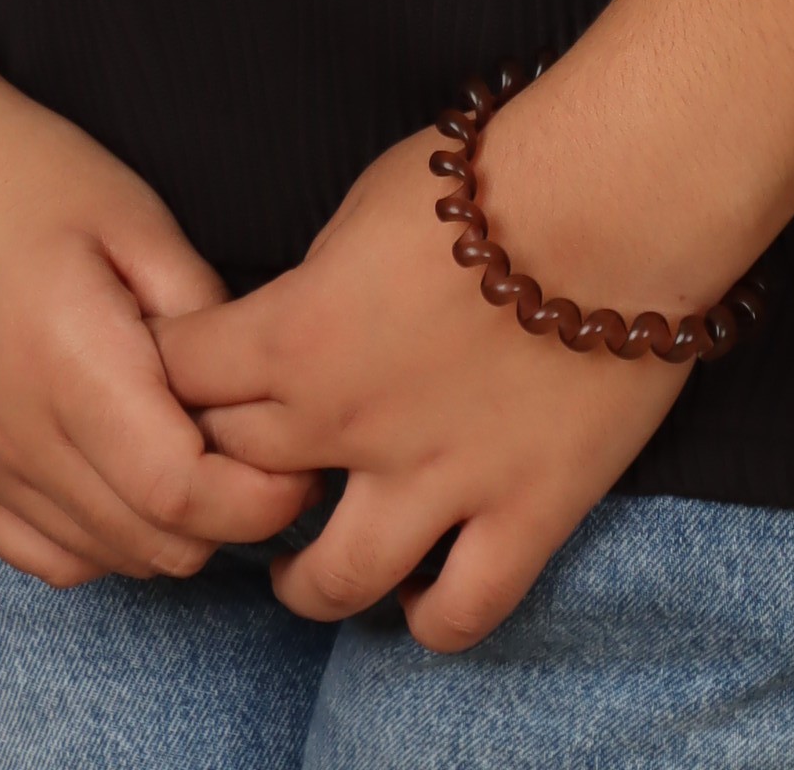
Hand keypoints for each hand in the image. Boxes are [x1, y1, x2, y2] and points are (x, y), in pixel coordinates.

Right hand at [0, 60, 316, 585]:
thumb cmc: (13, 169)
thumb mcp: (132, 213)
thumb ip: (200, 308)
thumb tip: (249, 386)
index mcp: (72, 368)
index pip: (186, 497)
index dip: (260, 500)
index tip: (299, 462)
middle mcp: (17, 437)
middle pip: (153, 543)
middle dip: (229, 518)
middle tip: (258, 455)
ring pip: (101, 559)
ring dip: (165, 532)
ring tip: (192, 460)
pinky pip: (36, 555)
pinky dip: (95, 542)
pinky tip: (118, 482)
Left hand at [155, 107, 703, 653]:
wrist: (617, 195)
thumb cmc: (494, 173)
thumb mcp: (363, 205)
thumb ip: (317, 282)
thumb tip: (305, 322)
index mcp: (297, 334)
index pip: (185, 379)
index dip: (176, 374)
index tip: (184, 373)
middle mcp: (349, 424)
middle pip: (240, 475)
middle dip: (227, 467)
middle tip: (242, 465)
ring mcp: (439, 481)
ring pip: (335, 582)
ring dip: (303, 582)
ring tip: (301, 573)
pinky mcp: (525, 511)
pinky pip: (462, 610)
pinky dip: (430, 619)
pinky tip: (417, 604)